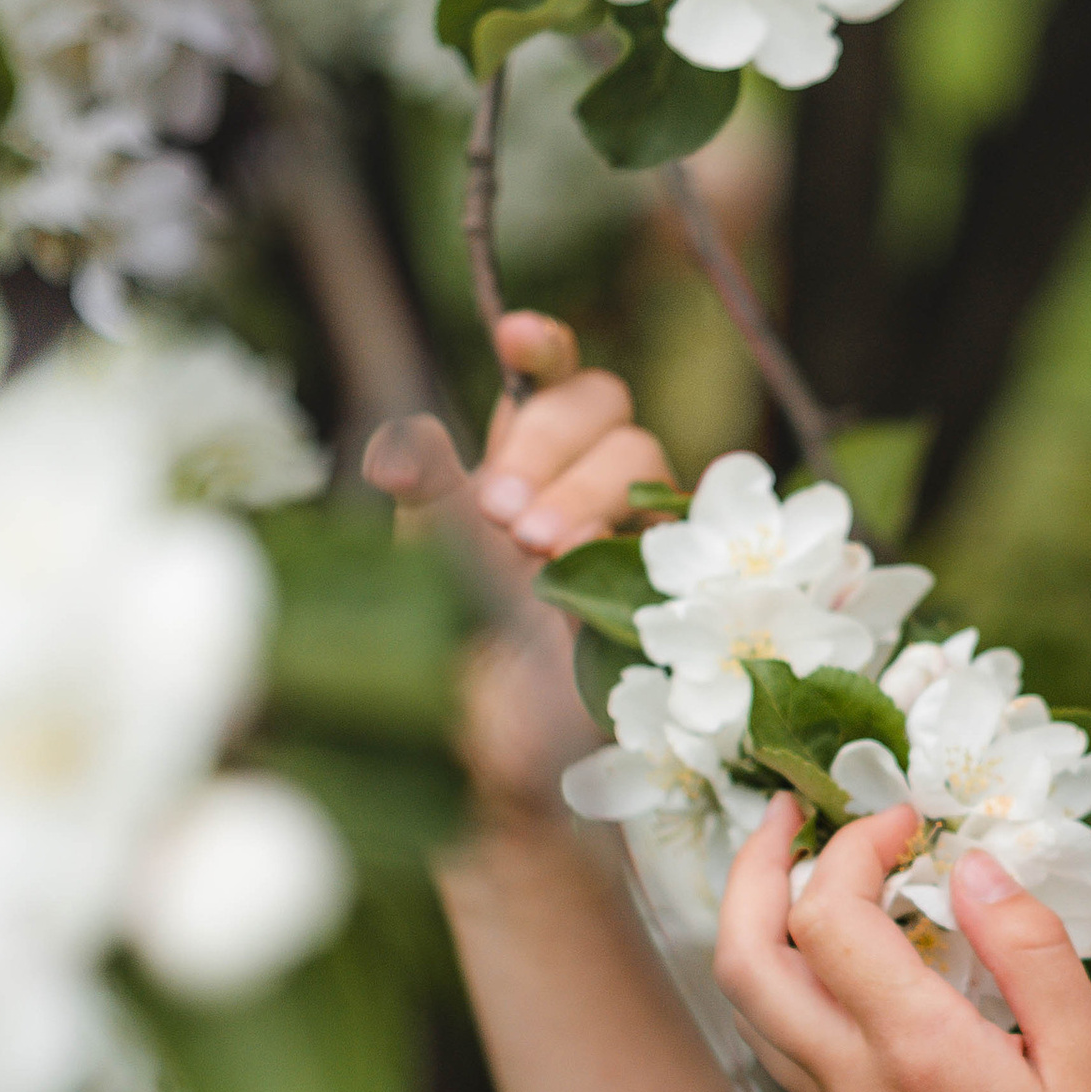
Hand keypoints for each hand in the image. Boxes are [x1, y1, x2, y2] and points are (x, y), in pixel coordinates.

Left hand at [362, 313, 677, 814]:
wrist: (504, 753)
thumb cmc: (461, 656)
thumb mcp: (432, 569)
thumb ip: (429, 498)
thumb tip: (404, 438)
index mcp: (522, 462)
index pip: (550, 377)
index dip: (544, 345)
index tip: (515, 338)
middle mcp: (585, 480)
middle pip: (604, 406)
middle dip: (551, 443)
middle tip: (502, 514)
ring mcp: (637, 522)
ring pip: (642, 454)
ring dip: (587, 488)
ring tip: (537, 549)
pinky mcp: (680, 571)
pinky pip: (685, 518)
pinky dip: (642, 525)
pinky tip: (598, 563)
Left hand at [715, 796, 1090, 1091]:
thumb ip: (1030, 952)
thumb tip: (973, 864)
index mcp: (915, 1051)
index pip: (831, 914)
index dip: (858, 845)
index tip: (914, 821)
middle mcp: (855, 1080)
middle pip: (742, 955)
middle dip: (754, 865)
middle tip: (795, 809)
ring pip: (747, 1001)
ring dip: (755, 916)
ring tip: (805, 862)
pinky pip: (783, 1038)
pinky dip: (787, 970)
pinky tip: (846, 951)